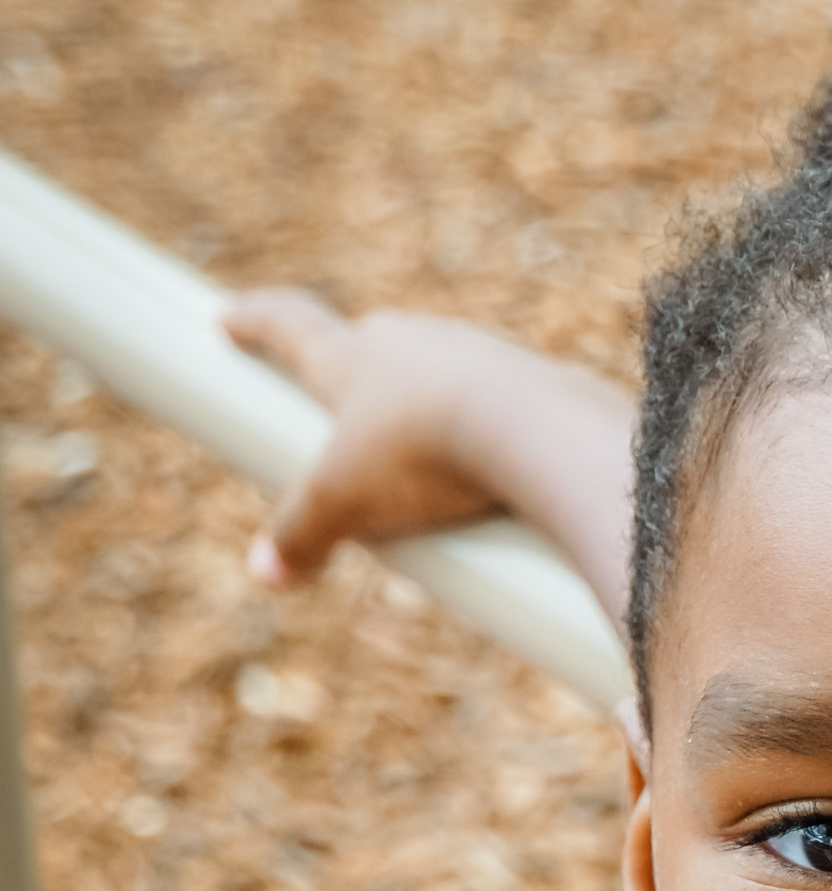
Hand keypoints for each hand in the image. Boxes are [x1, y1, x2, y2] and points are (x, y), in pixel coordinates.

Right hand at [222, 291, 510, 583]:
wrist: (543, 435)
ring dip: (430, 407)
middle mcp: (414, 341)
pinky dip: (491, 433)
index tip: (229, 318)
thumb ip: (302, 534)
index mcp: (352, 356)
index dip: (255, 324)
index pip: (288, 325)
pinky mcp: (536, 386)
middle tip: (345, 404)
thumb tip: (268, 572)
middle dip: (356, 374)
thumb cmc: (426, 455)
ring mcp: (479, 356)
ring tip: (429, 459)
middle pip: (373, 344)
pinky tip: (499, 471)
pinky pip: (502, 407)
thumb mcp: (347, 503)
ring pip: (442, 374)